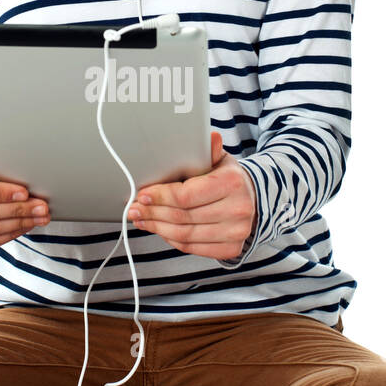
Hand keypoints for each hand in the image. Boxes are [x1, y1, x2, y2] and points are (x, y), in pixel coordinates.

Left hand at [126, 131, 255, 260]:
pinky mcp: (231, 249)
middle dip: (152, 213)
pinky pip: (192, 248)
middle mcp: (237, 209)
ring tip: (142, 219)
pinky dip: (171, 240)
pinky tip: (160, 229)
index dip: (159, 197)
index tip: (141, 194)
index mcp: (232, 183)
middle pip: (181, 216)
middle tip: (134, 209)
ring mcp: (236, 232)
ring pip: (184, 235)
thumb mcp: (220, 159)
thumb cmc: (228, 178)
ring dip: (157, 228)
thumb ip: (209, 150)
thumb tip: (210, 137)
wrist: (252, 199)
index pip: (185, 195)